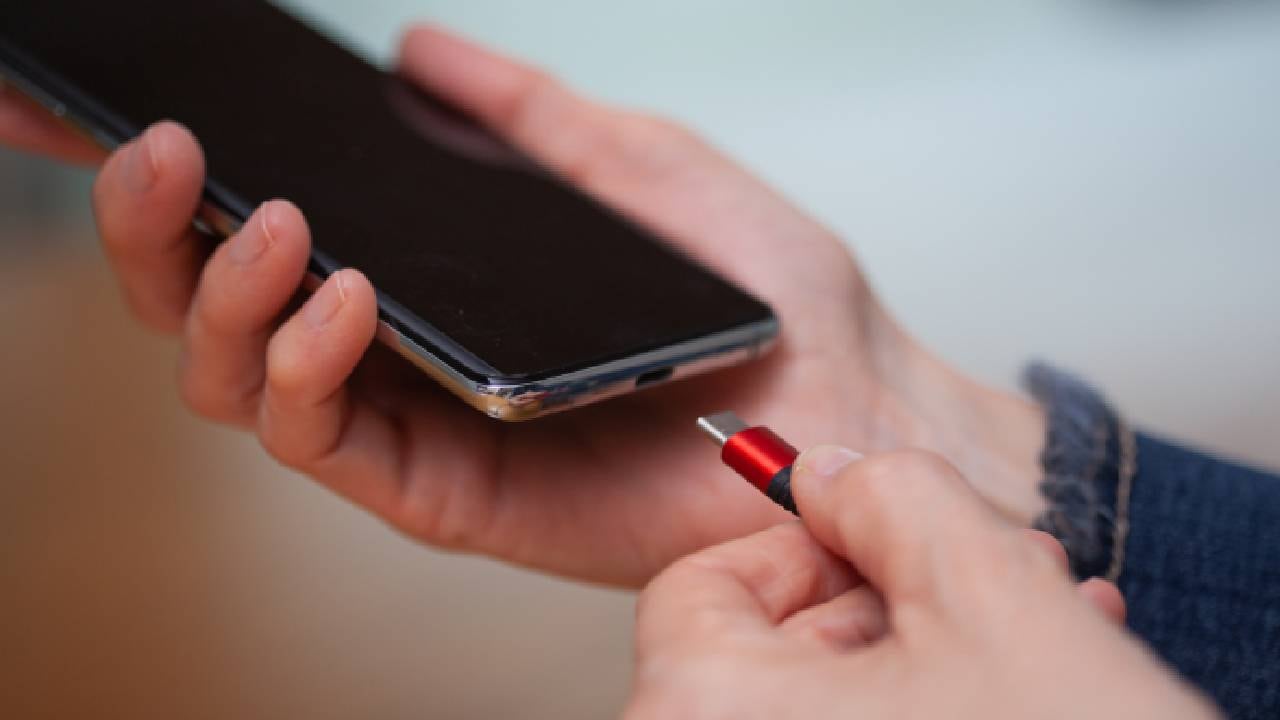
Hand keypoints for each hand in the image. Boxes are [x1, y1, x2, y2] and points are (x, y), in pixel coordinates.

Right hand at [1, 27, 1046, 585]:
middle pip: (219, 310)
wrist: (848, 399)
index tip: (136, 110)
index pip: (272, 229)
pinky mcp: (446, 495)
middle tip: (159, 150)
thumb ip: (524, 117)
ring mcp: (417, 426)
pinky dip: (306, 369)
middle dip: (154, 230)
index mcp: (433, 277)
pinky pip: (326, 442)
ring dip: (223, 296)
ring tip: (273, 218)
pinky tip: (347, 294)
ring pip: (242, 382)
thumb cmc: (758, 293)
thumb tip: (420, 53)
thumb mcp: (637, 166)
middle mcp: (402, 354)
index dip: (181, 181)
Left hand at [629, 448, 1218, 719]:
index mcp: (707, 713)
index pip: (696, 590)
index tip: (868, 536)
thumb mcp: (992, 601)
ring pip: (829, 706)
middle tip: (988, 573)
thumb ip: (895, 500)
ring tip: (1037, 626)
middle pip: (772, 652)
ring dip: (934, 651)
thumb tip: (832, 473)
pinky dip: (930, 711)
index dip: (795, 544)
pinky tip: (1022, 689)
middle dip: (897, 595)